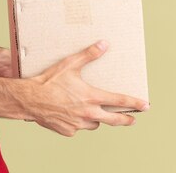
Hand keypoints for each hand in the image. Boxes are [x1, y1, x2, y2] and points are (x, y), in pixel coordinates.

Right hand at [26, 40, 148, 136]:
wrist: (30, 99)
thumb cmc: (49, 81)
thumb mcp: (69, 65)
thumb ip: (88, 55)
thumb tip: (104, 44)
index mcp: (91, 97)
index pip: (119, 101)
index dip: (135, 103)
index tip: (146, 105)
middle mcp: (88, 114)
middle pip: (114, 120)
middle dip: (126, 120)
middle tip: (132, 120)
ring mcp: (78, 124)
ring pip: (94, 124)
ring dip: (96, 119)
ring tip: (92, 112)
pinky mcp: (68, 131)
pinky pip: (77, 128)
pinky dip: (77, 122)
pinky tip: (69, 114)